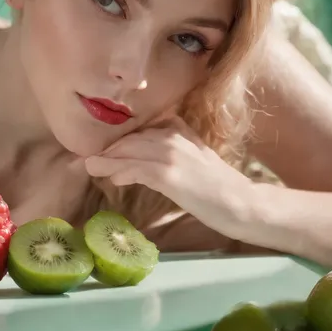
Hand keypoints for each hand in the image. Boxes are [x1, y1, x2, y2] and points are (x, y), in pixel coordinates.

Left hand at [85, 117, 252, 238]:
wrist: (241, 202)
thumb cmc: (215, 184)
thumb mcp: (193, 156)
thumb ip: (168, 148)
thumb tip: (136, 154)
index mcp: (177, 129)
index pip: (138, 131)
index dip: (117, 142)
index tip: (101, 151)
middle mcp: (172, 136)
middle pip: (129, 140)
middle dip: (107, 150)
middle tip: (89, 159)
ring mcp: (171, 154)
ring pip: (129, 152)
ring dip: (108, 161)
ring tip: (92, 167)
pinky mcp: (169, 174)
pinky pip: (136, 169)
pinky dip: (121, 172)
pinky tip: (113, 179)